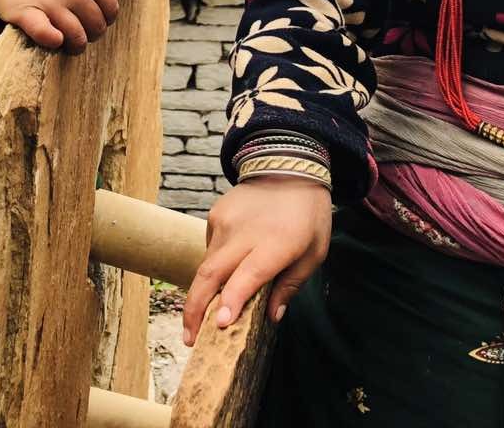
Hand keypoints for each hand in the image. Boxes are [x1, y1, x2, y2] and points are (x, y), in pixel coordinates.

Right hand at [0, 0, 118, 52]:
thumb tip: (105, 5)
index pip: (110, 10)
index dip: (104, 20)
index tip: (91, 22)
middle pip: (96, 27)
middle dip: (89, 35)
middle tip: (77, 34)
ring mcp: (52, 3)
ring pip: (77, 37)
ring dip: (74, 46)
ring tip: (66, 44)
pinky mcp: (28, 15)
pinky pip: (45, 34)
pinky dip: (52, 40)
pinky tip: (54, 40)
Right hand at [181, 176, 331, 345]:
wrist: (288, 165)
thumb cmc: (307, 215)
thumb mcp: (314, 252)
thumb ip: (291, 284)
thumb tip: (272, 317)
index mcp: (276, 243)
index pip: (248, 275)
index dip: (232, 300)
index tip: (219, 324)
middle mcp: (244, 233)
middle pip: (211, 275)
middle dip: (195, 310)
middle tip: (190, 339)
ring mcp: (225, 222)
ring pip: (206, 265)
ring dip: (201, 294)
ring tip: (200, 318)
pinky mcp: (214, 215)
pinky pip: (210, 249)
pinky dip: (214, 267)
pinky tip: (225, 272)